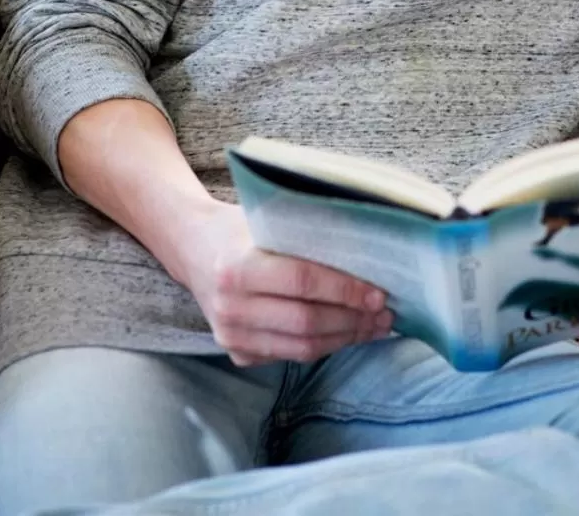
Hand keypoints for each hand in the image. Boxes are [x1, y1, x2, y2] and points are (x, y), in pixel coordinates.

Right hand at [178, 200, 393, 365]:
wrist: (193, 248)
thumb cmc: (239, 228)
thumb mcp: (266, 221)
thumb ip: (306, 236)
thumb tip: (368, 251)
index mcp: (237, 267)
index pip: (302, 281)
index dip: (344, 289)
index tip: (378, 292)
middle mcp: (230, 307)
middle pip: (305, 322)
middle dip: (352, 320)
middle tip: (385, 313)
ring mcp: (230, 336)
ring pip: (300, 347)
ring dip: (344, 338)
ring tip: (375, 326)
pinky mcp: (236, 353)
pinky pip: (289, 356)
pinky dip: (323, 346)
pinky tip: (347, 333)